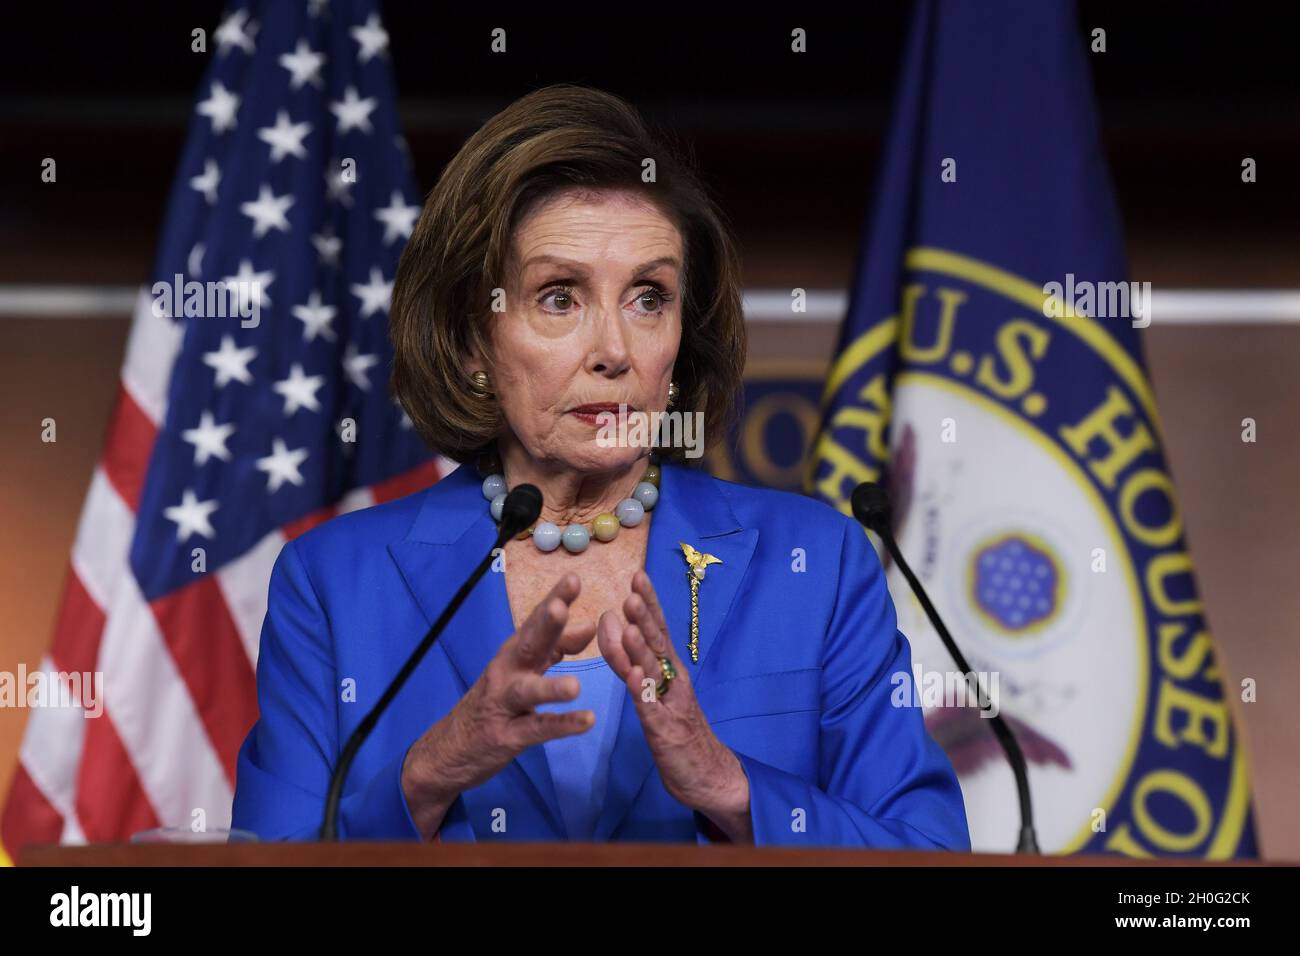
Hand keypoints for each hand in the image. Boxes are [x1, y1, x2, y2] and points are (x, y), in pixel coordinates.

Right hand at [401, 573, 593, 838]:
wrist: (449, 750)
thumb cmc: (496, 703)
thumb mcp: (523, 670)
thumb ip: (556, 648)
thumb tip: (590, 625)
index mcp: (514, 653)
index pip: (535, 621)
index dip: (554, 600)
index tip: (573, 578)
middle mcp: (506, 672)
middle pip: (526, 645)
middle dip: (544, 626)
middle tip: (560, 608)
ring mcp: (504, 704)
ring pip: (527, 692)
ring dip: (550, 687)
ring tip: (576, 686)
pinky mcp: (506, 736)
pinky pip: (536, 730)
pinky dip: (561, 725)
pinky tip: (587, 721)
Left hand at [597, 570, 752, 842]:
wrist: (706, 774)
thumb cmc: (675, 727)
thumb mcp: (648, 687)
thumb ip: (629, 658)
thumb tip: (614, 622)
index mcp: (668, 668)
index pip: (657, 629)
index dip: (648, 602)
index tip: (638, 574)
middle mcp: (673, 679)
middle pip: (659, 641)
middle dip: (646, 615)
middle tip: (634, 588)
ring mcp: (670, 703)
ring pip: (655, 670)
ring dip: (642, 646)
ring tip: (631, 623)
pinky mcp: (664, 730)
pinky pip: (652, 707)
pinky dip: (643, 690)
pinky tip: (634, 676)